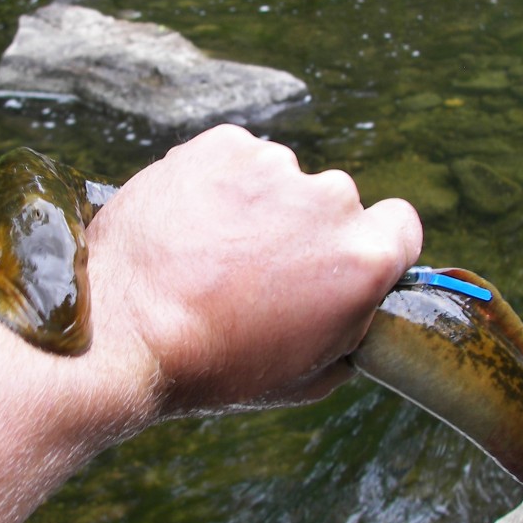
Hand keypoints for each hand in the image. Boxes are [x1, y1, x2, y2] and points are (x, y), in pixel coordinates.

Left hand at [85, 124, 422, 416]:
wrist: (123, 332)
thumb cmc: (215, 366)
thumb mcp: (309, 377)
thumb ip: (353, 328)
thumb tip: (357, 307)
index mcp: (365, 256)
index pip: (399, 226)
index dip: (370, 245)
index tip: (333, 262)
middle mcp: (330, 198)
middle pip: (334, 201)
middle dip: (304, 228)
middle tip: (253, 269)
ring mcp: (271, 166)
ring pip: (279, 178)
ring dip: (257, 204)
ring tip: (208, 251)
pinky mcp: (219, 145)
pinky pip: (234, 158)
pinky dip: (217, 182)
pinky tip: (188, 224)